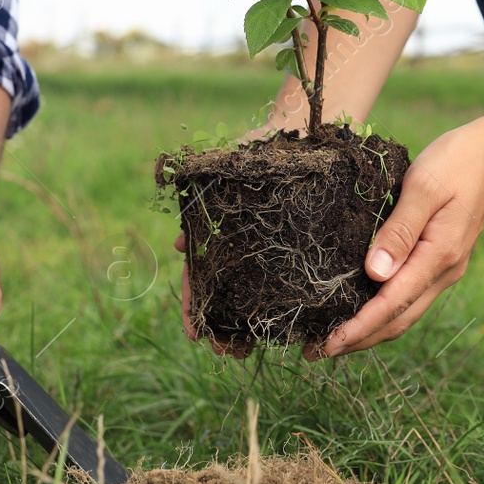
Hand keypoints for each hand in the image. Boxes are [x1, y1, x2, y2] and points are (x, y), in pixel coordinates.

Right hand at [170, 122, 281, 357]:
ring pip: (255, 295)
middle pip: (226, 294)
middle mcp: (243, 247)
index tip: (194, 333)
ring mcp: (271, 250)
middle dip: (222, 327)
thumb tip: (179, 244)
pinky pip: (293, 282)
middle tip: (227, 352)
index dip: (194, 306)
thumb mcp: (229, 169)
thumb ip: (203, 200)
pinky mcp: (302, 249)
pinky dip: (286, 307)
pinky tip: (294, 329)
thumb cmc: (259, 148)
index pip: (199, 276)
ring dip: (250, 326)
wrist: (304, 131)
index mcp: (220, 232)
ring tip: (252, 351)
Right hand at [173, 231, 253, 357]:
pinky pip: (251, 322)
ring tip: (240, 353)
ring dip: (234, 342)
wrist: (259, 219)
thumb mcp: (212, 230)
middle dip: (215, 337)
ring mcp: (237, 297)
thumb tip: (178, 243)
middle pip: (212, 319)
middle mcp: (218, 290)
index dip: (191, 320)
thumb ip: (194, 237)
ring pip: (231, 325)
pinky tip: (253, 347)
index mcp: (203, 277)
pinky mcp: (258, 300)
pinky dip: (251, 336)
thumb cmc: (229, 225)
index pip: (192, 302)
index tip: (194, 336)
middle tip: (221, 349)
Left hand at [310, 119, 483, 357]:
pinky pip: (408, 297)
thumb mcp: (423, 187)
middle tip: (313, 352)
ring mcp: (445, 269)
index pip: (392, 304)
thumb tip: (374, 274)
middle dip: (358, 341)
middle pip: (398, 320)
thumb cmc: (456, 162)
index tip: (328, 343)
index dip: (359, 328)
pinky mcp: (440, 260)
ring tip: (330, 340)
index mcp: (440, 255)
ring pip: (404, 313)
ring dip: (369, 331)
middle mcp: (444, 271)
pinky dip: (382, 312)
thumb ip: (399, 230)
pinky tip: (359, 310)